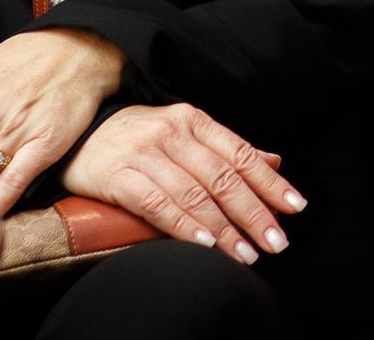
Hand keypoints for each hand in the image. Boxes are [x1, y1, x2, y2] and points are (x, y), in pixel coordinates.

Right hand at [61, 102, 302, 264]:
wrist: (79, 132)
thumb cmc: (138, 137)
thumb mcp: (184, 133)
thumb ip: (227, 150)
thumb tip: (273, 163)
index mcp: (193, 120)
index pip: (239, 154)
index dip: (269, 182)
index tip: (294, 206)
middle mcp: (172, 132)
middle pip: (222, 177)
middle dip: (254, 213)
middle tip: (275, 241)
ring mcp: (144, 153)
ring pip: (194, 194)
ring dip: (224, 228)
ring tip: (246, 253)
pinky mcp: (118, 175)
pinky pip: (157, 203)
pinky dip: (184, 226)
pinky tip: (205, 244)